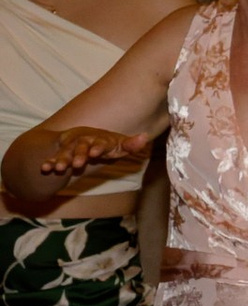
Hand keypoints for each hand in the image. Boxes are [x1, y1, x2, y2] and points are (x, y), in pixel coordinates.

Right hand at [32, 127, 147, 192]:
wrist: (82, 138)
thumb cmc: (105, 145)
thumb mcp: (118, 146)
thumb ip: (130, 144)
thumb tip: (145, 137)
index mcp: (99, 139)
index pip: (100, 142)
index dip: (98, 147)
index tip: (96, 153)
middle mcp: (83, 141)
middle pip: (81, 147)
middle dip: (79, 155)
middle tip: (78, 164)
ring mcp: (70, 148)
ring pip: (66, 153)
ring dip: (62, 160)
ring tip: (59, 169)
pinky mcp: (60, 154)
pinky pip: (54, 158)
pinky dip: (50, 162)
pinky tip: (45, 168)